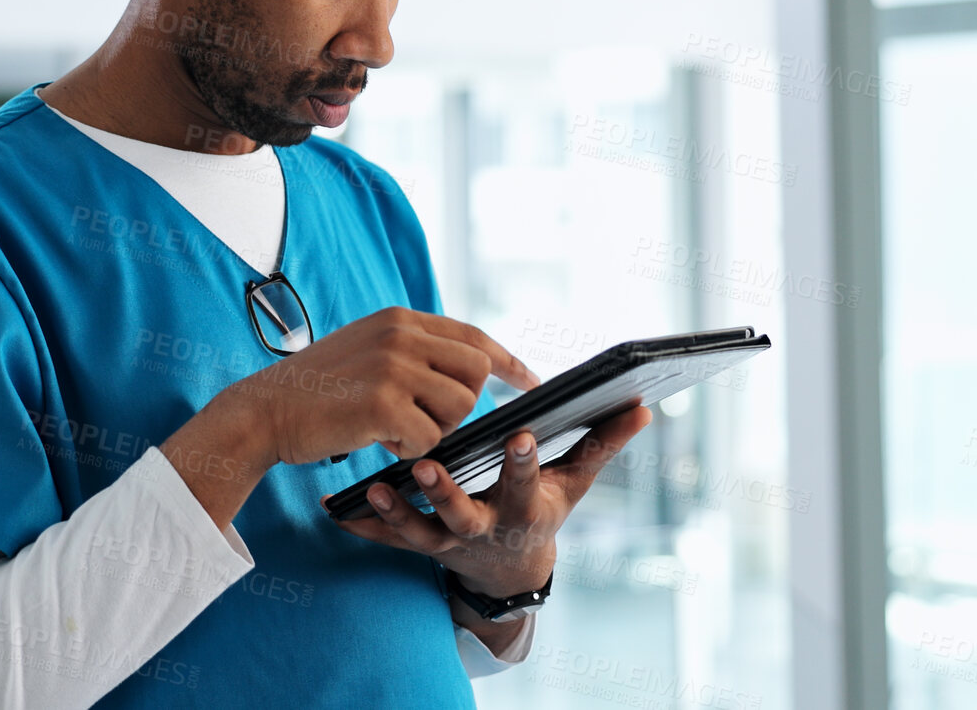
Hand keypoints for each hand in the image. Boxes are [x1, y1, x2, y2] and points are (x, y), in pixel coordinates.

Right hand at [222, 306, 540, 466]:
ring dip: (434, 431)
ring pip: (459, 409)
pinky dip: (409, 451)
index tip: (531, 380)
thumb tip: (466, 373)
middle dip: (461, 406)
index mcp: (399, 319)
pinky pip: (429, 440)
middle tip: (425, 421)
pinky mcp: (384, 403)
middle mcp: (401, 335)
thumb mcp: (366, 351)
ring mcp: (393, 366)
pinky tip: (378, 441)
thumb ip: (411, 352)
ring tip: (394, 430)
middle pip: (475, 374)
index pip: (472, 335)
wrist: (264, 411)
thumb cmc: (315, 391)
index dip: (507, 360)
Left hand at [322, 404, 653, 596]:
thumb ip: (604, 444)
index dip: (526, 460)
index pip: (527, 480)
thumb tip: (642, 408)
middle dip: (445, 493)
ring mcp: (446, 539)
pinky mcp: (418, 544)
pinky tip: (333, 505)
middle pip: (461, 514)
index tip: (522, 433)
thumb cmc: (544, 511)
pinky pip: (385, 537)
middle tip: (426, 464)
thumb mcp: (576, 484)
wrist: (510, 568)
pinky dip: (360, 522)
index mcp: (521, 507)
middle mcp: (481, 526)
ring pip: (417, 531)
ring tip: (375, 486)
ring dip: (395, 510)